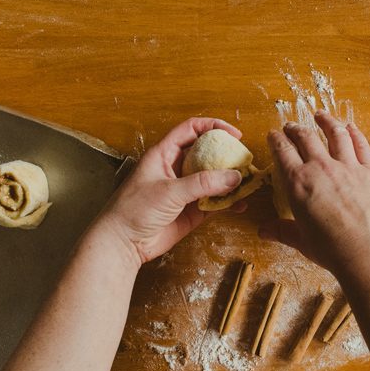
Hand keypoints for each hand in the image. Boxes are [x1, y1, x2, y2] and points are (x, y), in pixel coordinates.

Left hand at [92, 117, 245, 265]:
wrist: (122, 244)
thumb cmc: (132, 210)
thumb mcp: (169, 191)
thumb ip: (203, 183)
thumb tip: (233, 177)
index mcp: (164, 154)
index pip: (191, 130)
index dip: (213, 127)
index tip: (233, 134)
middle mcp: (175, 169)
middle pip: (206, 154)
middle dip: (227, 155)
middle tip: (244, 159)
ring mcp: (184, 191)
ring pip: (213, 179)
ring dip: (230, 180)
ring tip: (247, 181)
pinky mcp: (191, 211)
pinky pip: (215, 202)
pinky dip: (228, 202)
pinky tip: (240, 204)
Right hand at [259, 110, 369, 279]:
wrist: (366, 251)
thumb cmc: (331, 249)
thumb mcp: (301, 240)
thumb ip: (282, 230)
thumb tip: (263, 231)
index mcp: (298, 183)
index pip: (282, 152)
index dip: (276, 140)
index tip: (274, 134)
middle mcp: (321, 169)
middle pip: (306, 138)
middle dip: (295, 129)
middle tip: (291, 125)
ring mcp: (347, 167)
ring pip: (335, 134)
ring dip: (326, 121)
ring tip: (321, 115)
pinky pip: (361, 145)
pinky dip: (355, 134)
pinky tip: (351, 128)